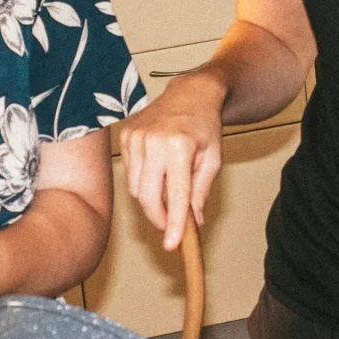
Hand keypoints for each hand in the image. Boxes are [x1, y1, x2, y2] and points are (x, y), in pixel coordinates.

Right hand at [117, 71, 225, 249]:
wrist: (190, 94)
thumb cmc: (204, 126)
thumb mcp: (213, 159)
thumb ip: (200, 192)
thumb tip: (193, 222)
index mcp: (180, 146)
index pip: (175, 194)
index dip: (173, 223)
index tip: (172, 245)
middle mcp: (154, 140)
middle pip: (147, 196)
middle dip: (158, 217)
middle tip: (170, 226)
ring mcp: (136, 136)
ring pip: (135, 188)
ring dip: (151, 197)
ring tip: (169, 184)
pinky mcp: (126, 135)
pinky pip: (129, 173)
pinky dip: (142, 179)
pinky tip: (157, 167)